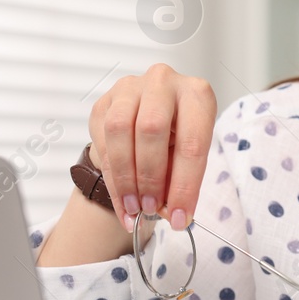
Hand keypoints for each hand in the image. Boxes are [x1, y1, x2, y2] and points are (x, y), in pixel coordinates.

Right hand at [89, 63, 216, 231]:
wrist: (148, 117)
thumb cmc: (177, 136)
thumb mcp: (188, 155)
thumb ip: (181, 182)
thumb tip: (173, 216)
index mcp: (196, 94)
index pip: (191, 142)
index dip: (185, 185)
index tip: (181, 217)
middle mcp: (163, 82)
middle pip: (151, 129)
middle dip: (150, 177)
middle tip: (151, 209)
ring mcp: (130, 88)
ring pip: (120, 130)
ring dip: (125, 177)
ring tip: (134, 208)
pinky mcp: (105, 101)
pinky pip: (102, 139)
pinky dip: (111, 176)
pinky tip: (122, 200)